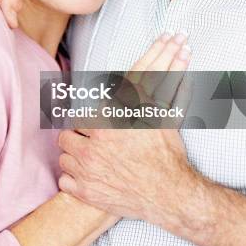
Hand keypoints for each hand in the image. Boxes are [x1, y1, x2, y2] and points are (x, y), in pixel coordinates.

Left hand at [58, 34, 198, 229]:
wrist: (172, 195)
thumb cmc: (168, 154)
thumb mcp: (162, 114)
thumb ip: (161, 82)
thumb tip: (181, 50)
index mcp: (108, 123)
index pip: (81, 113)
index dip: (91, 120)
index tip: (97, 125)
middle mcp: (93, 145)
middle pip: (67, 132)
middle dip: (80, 135)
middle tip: (95, 141)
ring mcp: (87, 171)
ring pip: (64, 155)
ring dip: (75, 155)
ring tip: (93, 158)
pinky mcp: (86, 193)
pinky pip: (65, 181)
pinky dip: (75, 180)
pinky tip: (90, 177)